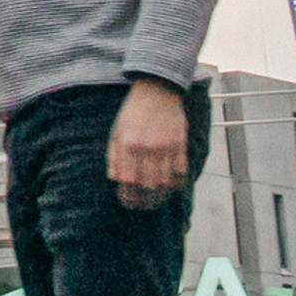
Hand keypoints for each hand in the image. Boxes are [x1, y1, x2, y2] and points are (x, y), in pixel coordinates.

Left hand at [107, 78, 189, 211]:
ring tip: (156, 198)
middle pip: (148, 185)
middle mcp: (147, 148)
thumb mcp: (116, 131)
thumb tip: (115, 179)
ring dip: (161, 194)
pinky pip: (181, 172)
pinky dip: (177, 183)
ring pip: (165, 182)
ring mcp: (166, 147)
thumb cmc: (133, 112)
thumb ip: (114, 156)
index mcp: (128, 145)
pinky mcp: (180, 144)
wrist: (156, 90)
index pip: (128, 181)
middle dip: (145, 200)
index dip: (128, 195)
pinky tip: (171, 186)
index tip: (128, 201)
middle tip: (143, 205)